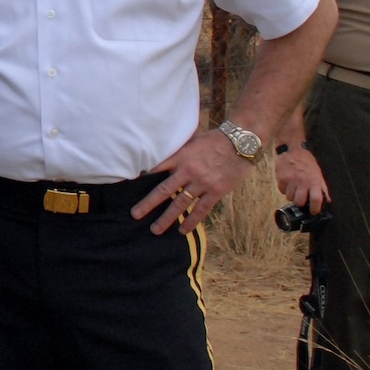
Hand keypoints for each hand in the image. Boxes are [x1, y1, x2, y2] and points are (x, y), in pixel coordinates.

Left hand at [132, 129, 253, 234]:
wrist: (240, 142)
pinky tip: (182, 230)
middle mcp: (188, 171)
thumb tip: (161, 154)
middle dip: (148, 204)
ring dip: (167, 218)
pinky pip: (201, 209)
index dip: (143, 178)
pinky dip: (191, 221)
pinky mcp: (216, 191)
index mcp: (180, 157)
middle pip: (164, 190)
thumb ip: (178, 150)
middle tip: (135, 215)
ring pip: (180, 204)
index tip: (130, 187)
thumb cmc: (214, 139)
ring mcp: (202, 183)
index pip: (156, 169)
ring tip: (155, 229)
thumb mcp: (191, 140)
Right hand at [274, 147, 329, 215]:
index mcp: (314, 181)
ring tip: (294, 188)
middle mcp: (302, 182)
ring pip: (289, 197)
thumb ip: (322, 187)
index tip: (313, 211)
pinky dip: (284, 189)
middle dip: (300, 203)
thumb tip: (327, 200)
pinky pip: (281, 190)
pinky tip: (287, 182)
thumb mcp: (318, 173)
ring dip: (291, 195)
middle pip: (299, 202)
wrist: (292, 149)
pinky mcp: (280, 178)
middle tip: (301, 198)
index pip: (316, 200)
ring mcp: (290, 180)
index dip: (315, 209)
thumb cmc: (306, 161)